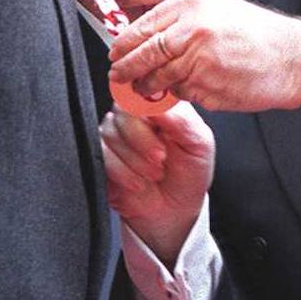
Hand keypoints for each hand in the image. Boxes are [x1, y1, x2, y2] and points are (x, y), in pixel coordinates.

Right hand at [101, 102, 213, 265]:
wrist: (175, 210)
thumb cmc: (190, 173)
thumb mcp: (199, 145)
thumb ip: (182, 120)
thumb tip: (159, 103)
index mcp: (159, 106)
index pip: (144, 89)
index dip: (147, 106)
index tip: (161, 127)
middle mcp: (134, 117)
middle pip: (122, 110)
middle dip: (141, 137)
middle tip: (161, 157)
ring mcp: (115, 136)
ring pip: (110, 133)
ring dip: (135, 159)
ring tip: (155, 174)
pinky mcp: (101, 158)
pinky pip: (101, 155)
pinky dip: (123, 172)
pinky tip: (139, 183)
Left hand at [110, 0, 300, 111]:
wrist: (292, 57)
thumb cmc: (255, 33)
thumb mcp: (216, 8)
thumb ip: (181, 18)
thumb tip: (143, 35)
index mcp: (191, 4)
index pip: (143, 25)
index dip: (124, 43)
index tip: (115, 53)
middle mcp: (192, 29)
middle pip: (144, 53)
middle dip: (126, 68)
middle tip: (116, 75)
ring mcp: (199, 59)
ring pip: (158, 77)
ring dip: (148, 86)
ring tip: (144, 88)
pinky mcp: (207, 86)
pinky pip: (180, 93)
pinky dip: (177, 94)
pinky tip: (185, 90)